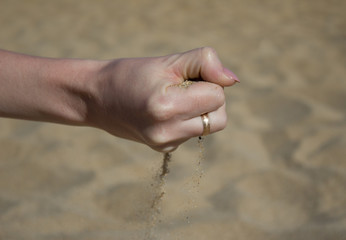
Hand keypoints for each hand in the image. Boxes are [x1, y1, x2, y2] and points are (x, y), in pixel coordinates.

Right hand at [89, 47, 238, 151]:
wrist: (97, 98)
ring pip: (209, 126)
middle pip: (220, 117)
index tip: (185, 77)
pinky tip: (165, 112)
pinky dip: (187, 120)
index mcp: (168, 107)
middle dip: (210, 98)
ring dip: (199, 110)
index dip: (208, 81)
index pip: (217, 96)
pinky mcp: (164, 149)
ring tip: (172, 99)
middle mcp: (168, 133)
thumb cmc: (131, 74)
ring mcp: (166, 144)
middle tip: (184, 88)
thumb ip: (206, 63)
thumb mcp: (168, 61)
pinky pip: (192, 132)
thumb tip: (233, 81)